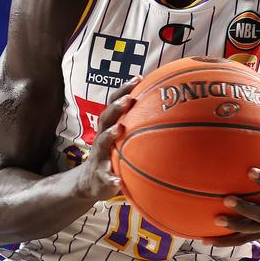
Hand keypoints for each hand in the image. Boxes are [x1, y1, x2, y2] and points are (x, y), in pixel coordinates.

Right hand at [78, 78, 138, 201]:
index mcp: (109, 128)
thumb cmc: (112, 157)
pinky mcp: (100, 176)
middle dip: (116, 107)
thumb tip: (169, 116)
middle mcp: (101, 139)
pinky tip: (119, 181)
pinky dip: (111, 178)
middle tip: (128, 98)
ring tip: (119, 129)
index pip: (114, 104)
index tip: (139, 78)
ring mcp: (99, 156)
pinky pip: (105, 176)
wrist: (90, 183)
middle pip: (105, 118)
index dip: (124, 90)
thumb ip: (138, 128)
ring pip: (101, 143)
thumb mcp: (122, 141)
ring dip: (109, 134)